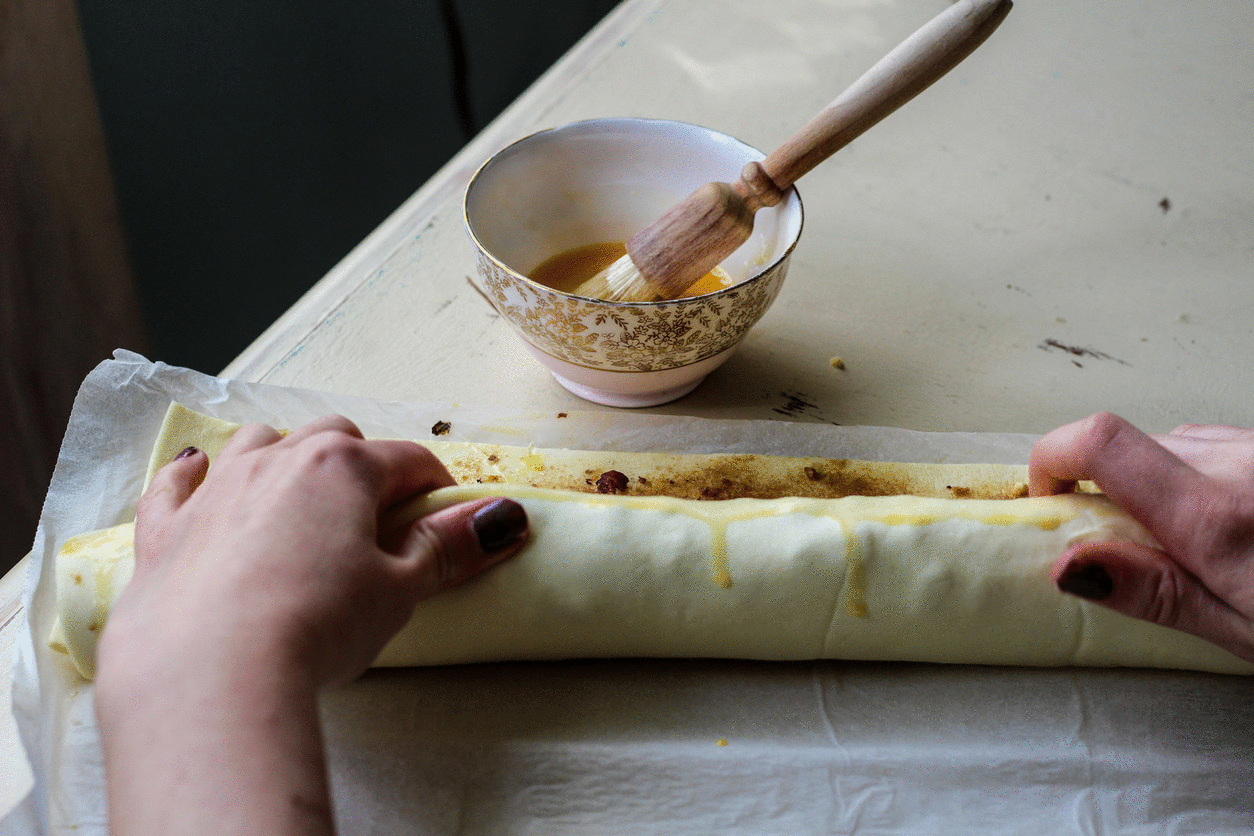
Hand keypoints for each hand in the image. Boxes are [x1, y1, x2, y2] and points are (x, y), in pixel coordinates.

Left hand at [94, 415, 527, 835]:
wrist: (211, 671)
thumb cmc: (317, 625)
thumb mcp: (399, 591)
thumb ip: (448, 547)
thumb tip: (503, 518)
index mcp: (344, 467)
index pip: (409, 461)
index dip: (436, 489)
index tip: (446, 520)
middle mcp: (278, 459)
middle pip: (334, 436)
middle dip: (362, 463)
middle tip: (377, 515)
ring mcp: (217, 488)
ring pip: (259, 443)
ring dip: (285, 456)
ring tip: (301, 494)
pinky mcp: (166, 528)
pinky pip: (177, 482)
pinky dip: (194, 476)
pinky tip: (198, 475)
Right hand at [1030, 411, 1253, 662]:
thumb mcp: (1244, 631)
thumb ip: (1157, 593)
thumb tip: (1068, 566)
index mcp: (1214, 516)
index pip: (1099, 443)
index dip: (1053, 459)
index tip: (1050, 501)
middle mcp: (1237, 462)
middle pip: (1130, 446)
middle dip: (1112, 488)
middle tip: (1133, 547)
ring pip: (1174, 443)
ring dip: (1161, 481)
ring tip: (1196, 541)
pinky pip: (1216, 443)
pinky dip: (1204, 475)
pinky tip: (1234, 521)